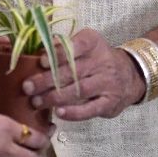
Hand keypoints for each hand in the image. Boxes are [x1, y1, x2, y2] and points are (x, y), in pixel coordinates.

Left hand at [23, 27, 145, 120]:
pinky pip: (91, 109)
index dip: (58, 54)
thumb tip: (36, 50)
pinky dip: (74, 112)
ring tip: (36, 102)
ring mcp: (108, 83)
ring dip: (55, 97)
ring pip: (79, 90)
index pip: (76, 46)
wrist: (130, 75)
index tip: (41, 61)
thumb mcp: (83, 45)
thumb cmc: (95, 59)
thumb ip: (62, 47)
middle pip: (72, 72)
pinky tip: (59, 112)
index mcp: (93, 43)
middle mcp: (102, 62)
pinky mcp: (110, 102)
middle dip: (46, 80)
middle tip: (27, 87)